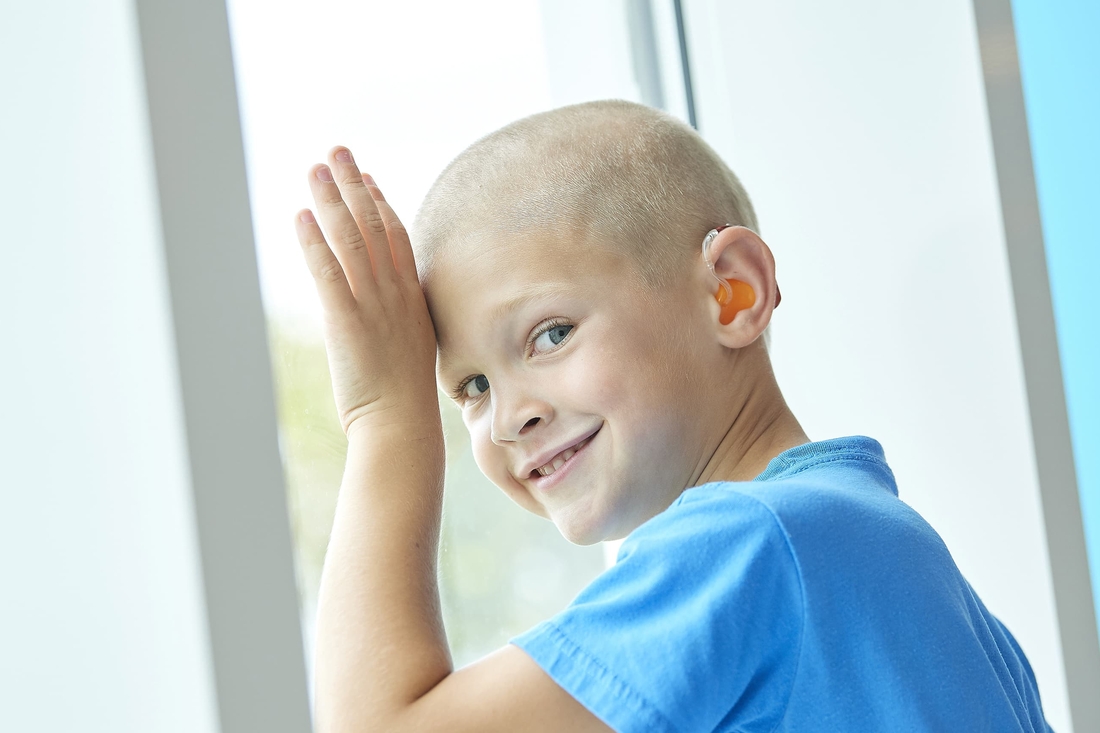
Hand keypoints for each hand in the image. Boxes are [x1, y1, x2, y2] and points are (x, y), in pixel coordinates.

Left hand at [294, 147, 438, 437]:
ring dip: (331, 200)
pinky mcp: (345, 321)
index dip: (380, 202)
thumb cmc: (404, 397)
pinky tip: (301, 216)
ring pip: (350, 240)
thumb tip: (385, 310)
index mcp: (410, 297)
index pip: (396, 236)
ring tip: (315, 169)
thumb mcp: (409, 347)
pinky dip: (314, 242)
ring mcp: (372, 305)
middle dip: (354, 184)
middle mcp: (394, 292)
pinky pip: (328, 273)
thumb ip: (398, 319)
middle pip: (373, 225)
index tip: (368, 177)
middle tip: (337, 150)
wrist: (401, 425)